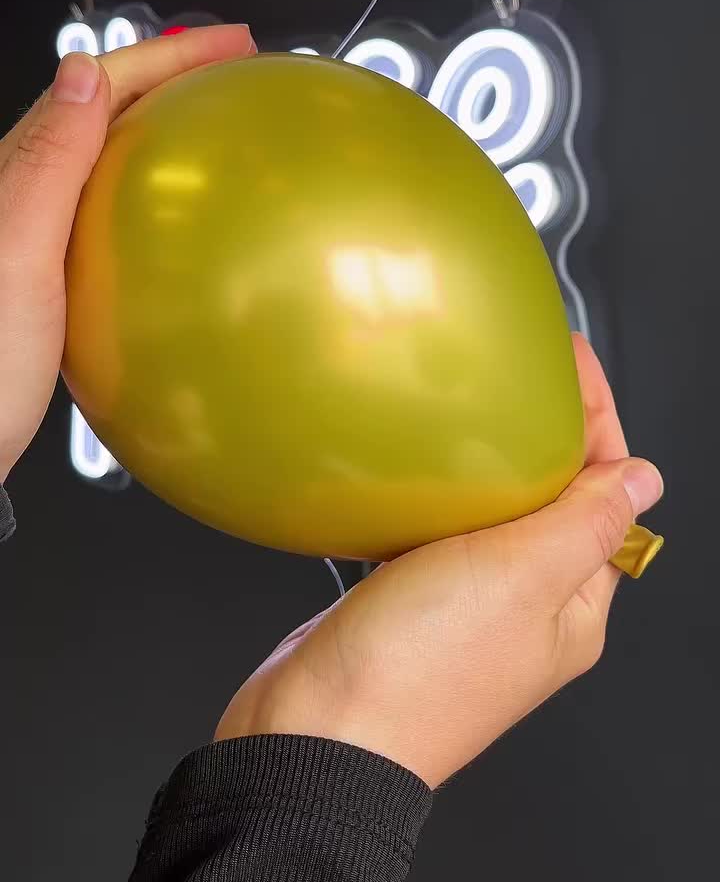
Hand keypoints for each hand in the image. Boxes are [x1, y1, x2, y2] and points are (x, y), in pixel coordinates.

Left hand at [0, 24, 255, 483]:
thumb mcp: (14, 254)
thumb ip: (46, 163)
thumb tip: (84, 72)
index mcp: (13, 174)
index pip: (96, 86)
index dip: (167, 54)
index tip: (234, 44)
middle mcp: (18, 195)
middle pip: (103, 111)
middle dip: (171, 78)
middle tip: (236, 68)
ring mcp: (32, 237)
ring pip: (106, 159)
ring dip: (163, 129)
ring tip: (219, 122)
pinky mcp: (46, 281)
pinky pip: (108, 214)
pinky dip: (154, 195)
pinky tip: (186, 222)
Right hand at [216, 335, 662, 787]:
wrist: (317, 730)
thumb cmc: (420, 668)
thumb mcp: (521, 575)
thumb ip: (585, 522)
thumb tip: (646, 480)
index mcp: (572, 607)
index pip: (606, 496)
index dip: (595, 423)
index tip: (571, 362)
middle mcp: (527, 610)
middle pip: (553, 501)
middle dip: (544, 434)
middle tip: (522, 369)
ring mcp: (465, 607)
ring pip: (492, 516)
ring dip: (486, 462)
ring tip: (469, 404)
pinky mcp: (407, 600)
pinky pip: (434, 533)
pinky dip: (432, 495)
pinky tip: (412, 468)